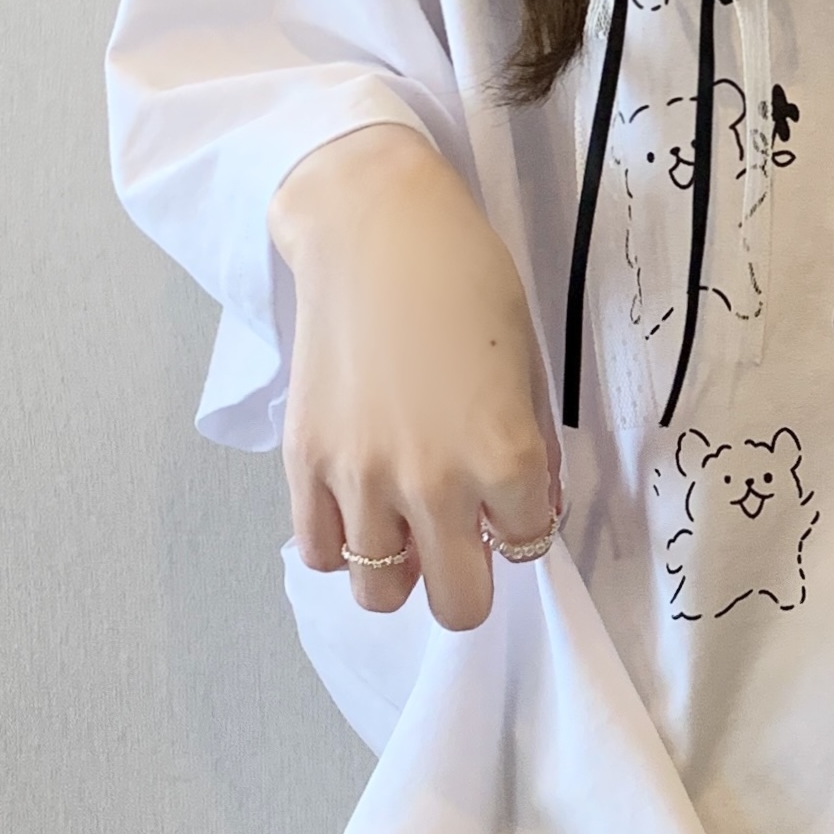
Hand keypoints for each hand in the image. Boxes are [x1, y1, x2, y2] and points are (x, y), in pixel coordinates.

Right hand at [269, 123, 557, 632]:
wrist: (376, 230)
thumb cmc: (469, 283)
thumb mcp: (526, 370)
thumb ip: (527, 453)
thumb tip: (521, 513)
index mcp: (505, 460)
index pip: (527, 546)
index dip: (522, 524)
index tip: (509, 497)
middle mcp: (435, 486)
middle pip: (458, 602)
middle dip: (468, 578)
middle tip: (462, 537)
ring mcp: (362, 481)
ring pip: (381, 594)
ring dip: (401, 569)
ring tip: (405, 524)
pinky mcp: (306, 463)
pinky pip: (321, 553)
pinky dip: (344, 545)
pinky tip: (358, 508)